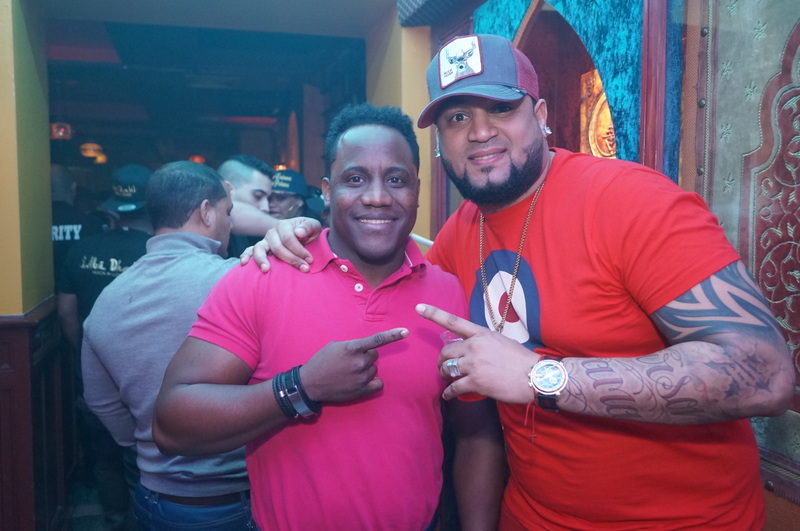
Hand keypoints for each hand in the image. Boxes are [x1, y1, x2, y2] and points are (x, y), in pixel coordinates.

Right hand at [239, 217, 321, 271]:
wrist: (305, 238)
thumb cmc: (309, 233)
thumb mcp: (314, 227)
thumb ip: (308, 227)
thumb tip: (298, 232)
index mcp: (283, 225)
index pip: (289, 239)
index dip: (300, 250)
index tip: (310, 260)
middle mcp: (271, 232)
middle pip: (277, 247)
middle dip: (291, 259)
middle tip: (304, 269)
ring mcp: (264, 241)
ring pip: (259, 249)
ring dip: (262, 259)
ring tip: (266, 270)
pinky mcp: (260, 249)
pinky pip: (249, 251)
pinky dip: (245, 256)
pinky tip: (244, 263)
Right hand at [300, 328, 408, 402]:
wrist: (311, 383)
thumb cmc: (322, 361)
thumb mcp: (336, 346)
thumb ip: (353, 346)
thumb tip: (365, 348)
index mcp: (353, 348)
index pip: (377, 340)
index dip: (393, 335)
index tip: (406, 332)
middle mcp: (360, 362)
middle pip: (374, 355)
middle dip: (365, 356)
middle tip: (351, 361)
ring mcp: (362, 377)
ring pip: (374, 368)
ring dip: (366, 369)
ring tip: (350, 373)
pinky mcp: (362, 390)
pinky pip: (378, 383)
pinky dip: (372, 381)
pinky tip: (361, 381)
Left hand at [416, 304, 538, 402]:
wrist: (535, 376)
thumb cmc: (521, 360)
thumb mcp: (501, 341)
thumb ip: (483, 342)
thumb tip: (472, 347)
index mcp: (481, 334)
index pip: (453, 322)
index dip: (433, 314)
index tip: (418, 308)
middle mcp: (474, 347)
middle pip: (446, 351)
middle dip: (441, 360)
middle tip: (442, 367)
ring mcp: (474, 364)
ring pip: (447, 369)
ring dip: (444, 375)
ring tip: (446, 380)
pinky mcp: (476, 382)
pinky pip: (454, 387)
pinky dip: (449, 393)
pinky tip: (448, 396)